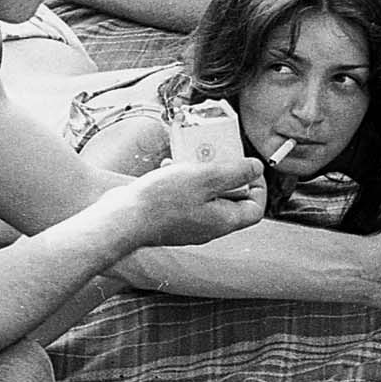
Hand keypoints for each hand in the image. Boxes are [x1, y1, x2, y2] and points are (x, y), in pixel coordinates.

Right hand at [121, 157, 266, 247]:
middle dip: (227, 174)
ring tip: (193, 157)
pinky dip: (183, 179)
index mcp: (223, 220)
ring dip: (203, 174)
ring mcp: (189, 223)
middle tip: (218, 155)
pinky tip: (171, 165)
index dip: (257, 187)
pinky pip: (186, 196)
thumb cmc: (162, 201)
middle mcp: (208, 226)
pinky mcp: (170, 217)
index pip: (254, 209)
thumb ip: (235, 173)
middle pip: (231, 200)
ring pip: (206, 195)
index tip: (248, 168)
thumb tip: (256, 168)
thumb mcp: (205, 178)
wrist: (123, 218)